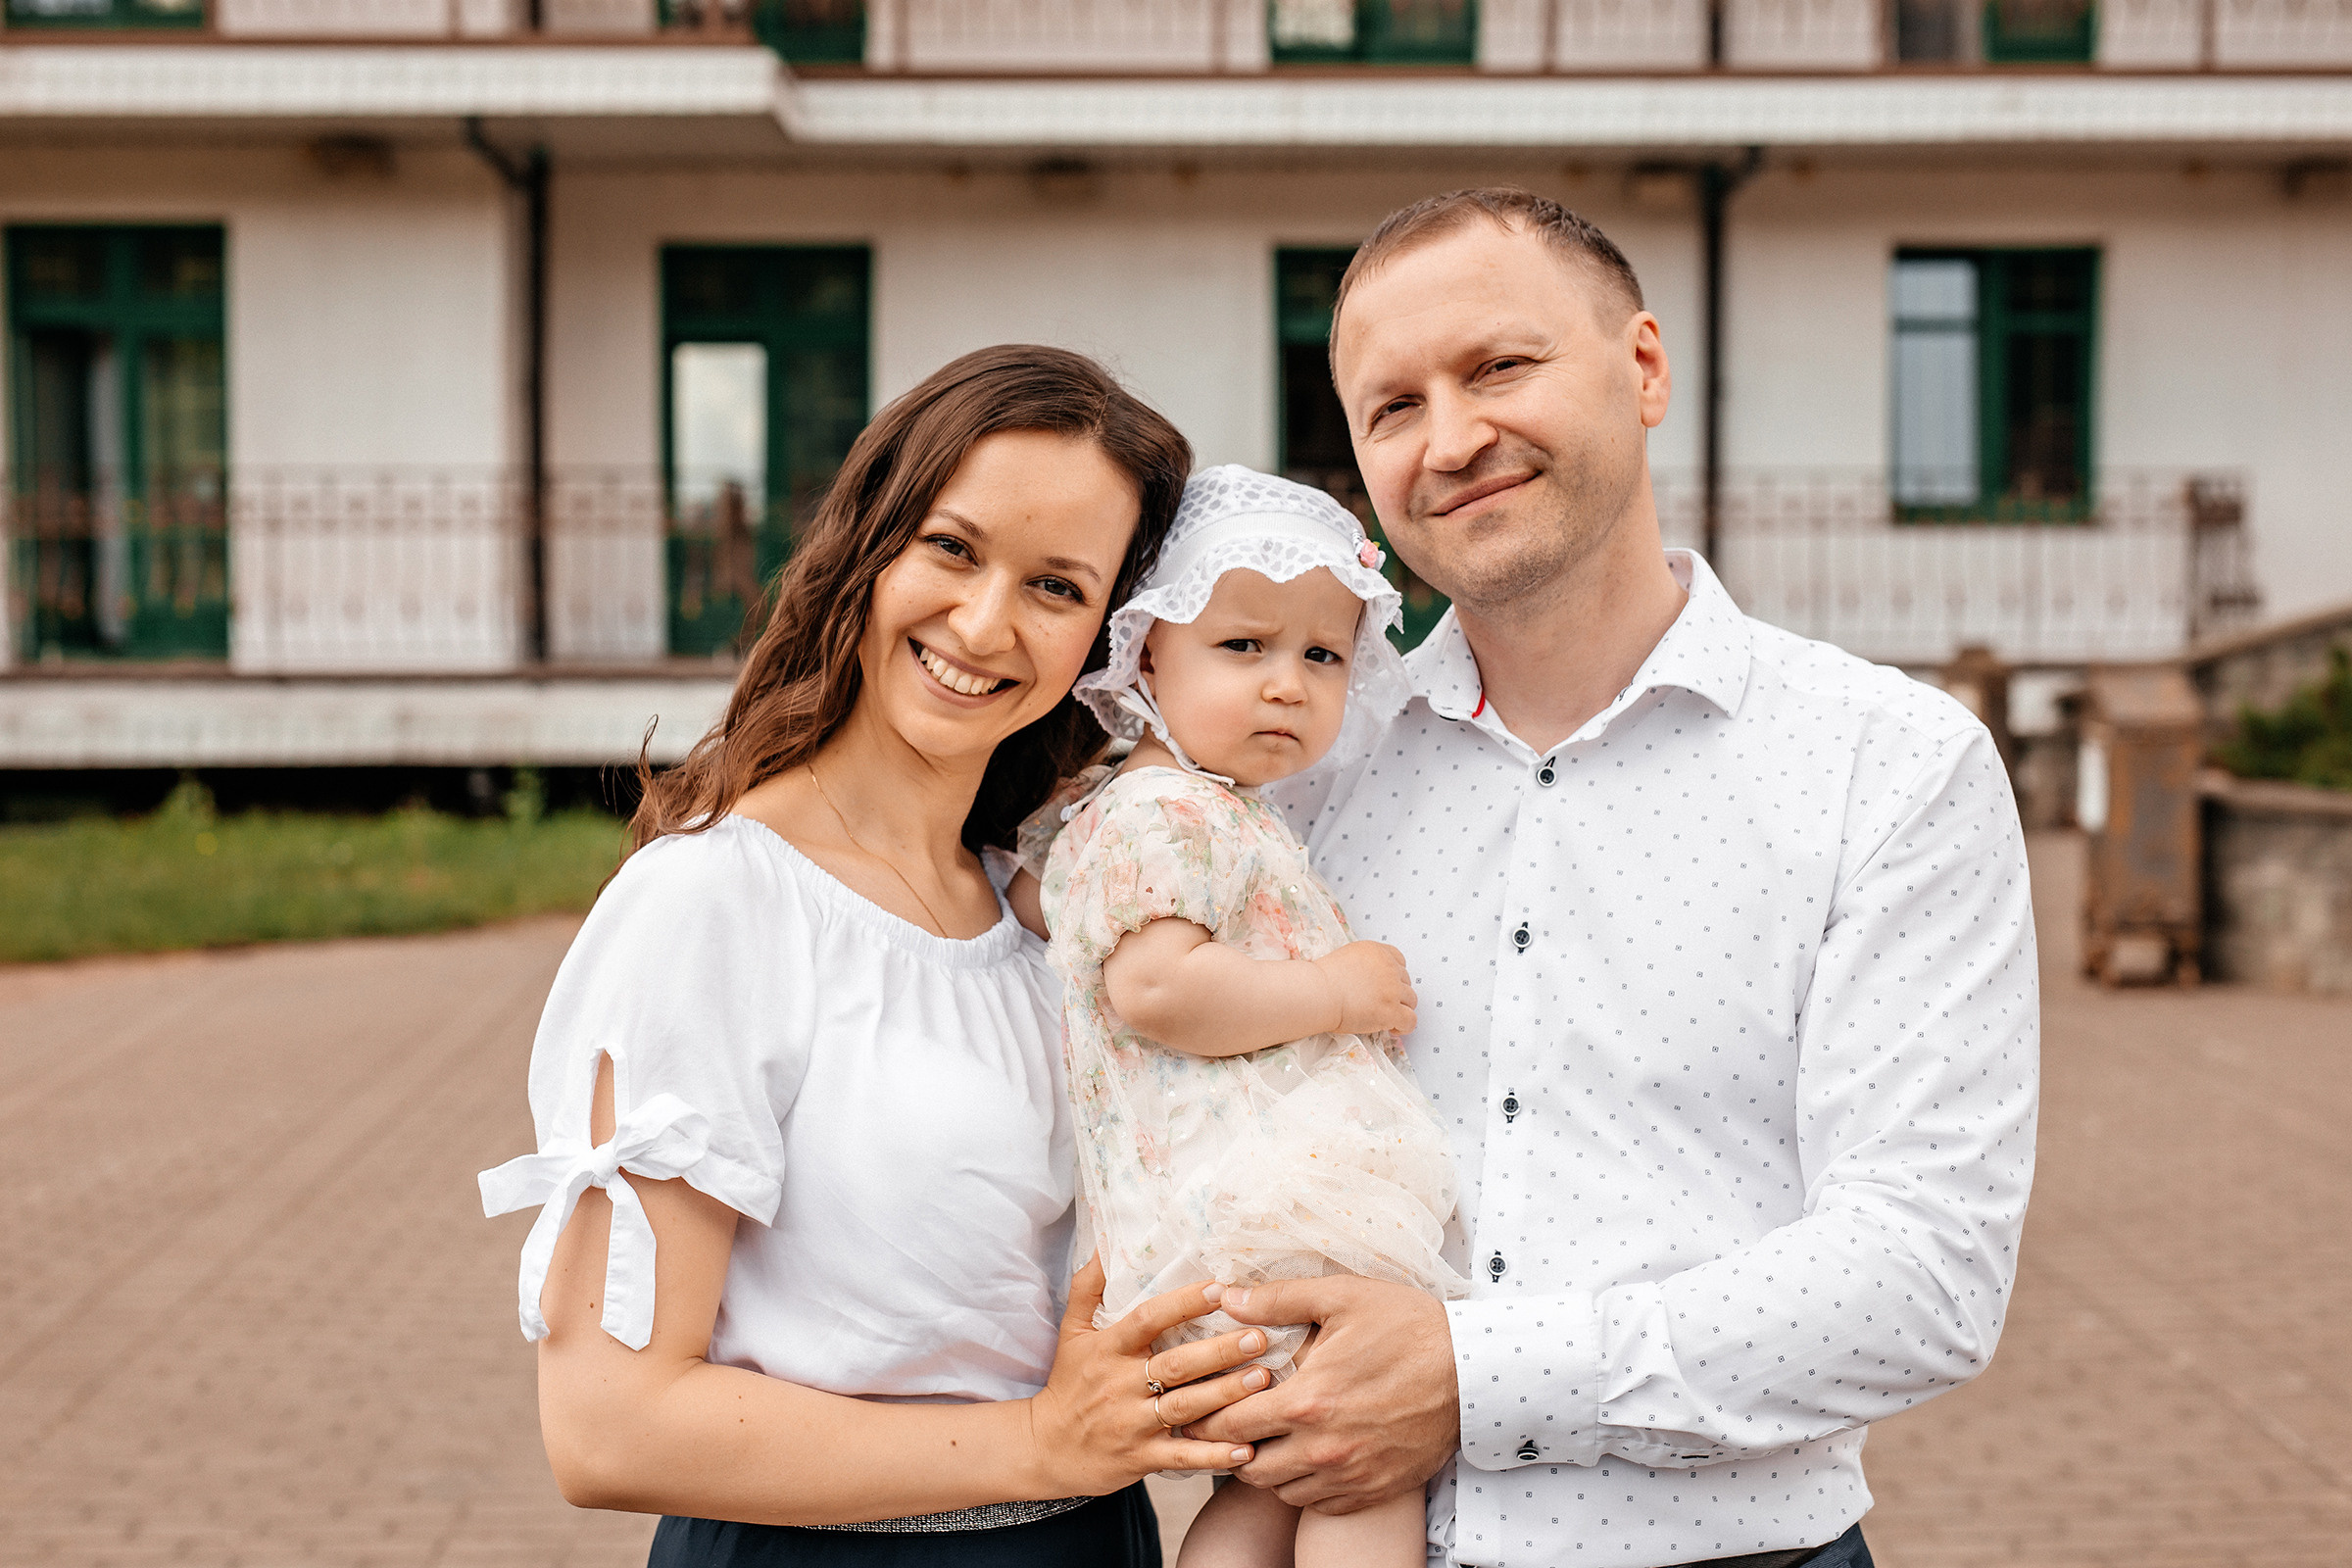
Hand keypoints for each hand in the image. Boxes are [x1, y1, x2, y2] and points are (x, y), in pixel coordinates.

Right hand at [1025, 1260, 1275, 1496]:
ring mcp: (1133, 1423)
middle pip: (1177, 1365)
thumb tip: (1103, 1244)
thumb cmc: (1068, 1383)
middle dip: (1221, 1351)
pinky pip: (1183, 1457)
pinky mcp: (1141, 1458)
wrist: (1045, 1449)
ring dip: (1226, 1394)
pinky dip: (1214, 1455)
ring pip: (1186, 1407)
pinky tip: (1246, 1449)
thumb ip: (1088, 1287)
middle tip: (1258, 1337)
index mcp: (1108, 1348)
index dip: (1183, 1303)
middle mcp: (1121, 1384)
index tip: (1219, 1289)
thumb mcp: (1071, 1332)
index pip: (1148, 1320)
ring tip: (1263, 1378)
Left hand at [1182, 1275, 1457, 1513]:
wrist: (1475, 1372)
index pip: (1231, 1424)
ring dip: (1266, 1467)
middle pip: (1249, 1467)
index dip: (1207, 1417)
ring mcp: (1350, 1474)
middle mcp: (1323, 1448)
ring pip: (1282, 1490)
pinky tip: (1305, 1457)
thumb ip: (1280, 1299)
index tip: (1200, 1407)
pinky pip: (1319, 1504)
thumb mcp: (1344, 1297)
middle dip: (1231, 1447)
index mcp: (1308, 1400)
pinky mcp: (1374, 1490)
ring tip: (1266, 1439)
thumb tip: (1227, 1297)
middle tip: (1229, 1424)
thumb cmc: (1410, 1327)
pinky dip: (1303, 1486)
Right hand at [1312, 942, 1416, 1037]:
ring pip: (1411, 1001)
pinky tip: (1391, 1028)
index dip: (1394, 976)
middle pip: (1406, 982)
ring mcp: (1392, 989)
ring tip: (1385, 1018)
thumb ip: (1364, 965)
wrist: (1316, 994)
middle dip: (1395, 994)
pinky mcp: (1391, 1010)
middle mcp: (1388, 967)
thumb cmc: (1322, 981)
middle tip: (1379, 1004)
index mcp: (1376, 952)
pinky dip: (1403, 1026)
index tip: (1385, 987)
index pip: (1399, 960)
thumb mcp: (1346, 959)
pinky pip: (1410, 1021)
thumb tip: (1370, 981)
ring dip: (1400, 1009)